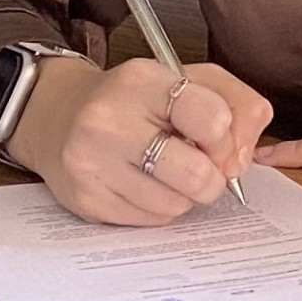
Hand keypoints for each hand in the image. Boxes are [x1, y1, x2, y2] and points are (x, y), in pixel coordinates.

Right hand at [12, 56, 271, 224]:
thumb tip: (243, 158)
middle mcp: (109, 120)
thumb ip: (237, 105)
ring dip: (183, 193)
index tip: (216, 137)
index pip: (213, 119)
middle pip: (199, 176)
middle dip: (211, 177)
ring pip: (177, 205)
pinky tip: (139, 183)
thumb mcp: (188, 79)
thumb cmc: (135, 100)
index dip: (227, 138)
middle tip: (197, 163)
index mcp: (141, 80)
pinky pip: (152, 221)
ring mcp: (92, 163)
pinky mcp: (86, 200)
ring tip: (162, 170)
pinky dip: (157, 207)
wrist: (58, 117)